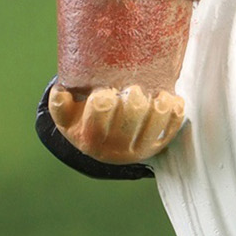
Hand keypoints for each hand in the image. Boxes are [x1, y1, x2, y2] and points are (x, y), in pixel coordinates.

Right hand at [48, 84, 184, 164]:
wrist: (103, 145)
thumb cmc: (84, 120)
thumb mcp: (66, 116)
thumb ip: (60, 103)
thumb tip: (62, 90)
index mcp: (89, 136)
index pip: (98, 117)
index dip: (103, 101)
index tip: (106, 90)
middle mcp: (115, 146)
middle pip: (130, 117)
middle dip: (134, 98)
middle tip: (133, 89)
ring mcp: (139, 147)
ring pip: (154, 123)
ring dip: (158, 104)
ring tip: (156, 93)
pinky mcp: (158, 145)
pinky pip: (172, 127)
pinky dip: (175, 111)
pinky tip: (172, 99)